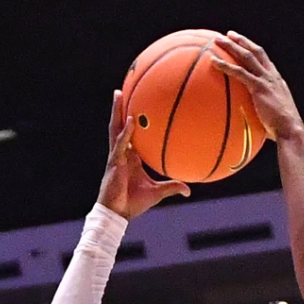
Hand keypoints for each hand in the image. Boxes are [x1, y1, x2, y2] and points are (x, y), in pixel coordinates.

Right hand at [98, 89, 190, 218]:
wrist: (118, 214)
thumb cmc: (134, 203)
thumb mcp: (158, 192)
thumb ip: (172, 187)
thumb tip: (189, 190)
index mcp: (130, 157)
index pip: (130, 134)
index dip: (130, 120)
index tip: (135, 105)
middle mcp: (122, 152)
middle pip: (119, 125)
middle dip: (119, 108)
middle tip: (121, 90)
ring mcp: (116, 156)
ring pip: (116, 128)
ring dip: (117, 111)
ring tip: (119, 94)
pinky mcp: (114, 162)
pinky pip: (121, 144)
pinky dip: (126, 132)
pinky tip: (132, 120)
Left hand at [209, 32, 302, 142]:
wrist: (290, 130)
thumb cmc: (281, 130)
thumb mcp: (273, 117)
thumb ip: (262, 113)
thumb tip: (251, 122)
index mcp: (276, 81)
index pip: (264, 60)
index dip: (253, 49)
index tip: (243, 43)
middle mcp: (272, 76)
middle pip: (256, 52)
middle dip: (242, 41)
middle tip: (229, 34)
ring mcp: (266, 80)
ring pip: (247, 56)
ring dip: (231, 46)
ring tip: (217, 40)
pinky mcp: (259, 87)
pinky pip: (239, 73)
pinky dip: (225, 66)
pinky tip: (213, 62)